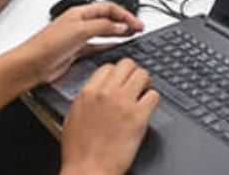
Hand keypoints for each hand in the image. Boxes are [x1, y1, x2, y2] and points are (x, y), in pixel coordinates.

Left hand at [17, 2, 143, 84]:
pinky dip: (109, 45)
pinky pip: (98, 45)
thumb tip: (121, 26)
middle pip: (107, 18)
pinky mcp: (76, 51)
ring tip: (132, 34)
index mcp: (80, 12)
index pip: (108, 7)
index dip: (125, 14)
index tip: (136, 23)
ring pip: (104, 31)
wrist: (31, 65)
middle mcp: (79, 23)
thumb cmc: (47, 45)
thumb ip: (103, 27)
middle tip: (138, 27)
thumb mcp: (80, 31)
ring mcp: (78, 37)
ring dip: (118, 32)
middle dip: (124, 21)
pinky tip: (116, 46)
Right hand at [61, 58, 158, 174]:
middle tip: (136, 85)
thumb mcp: (74, 116)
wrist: (89, 170)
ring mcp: (123, 103)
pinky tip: (147, 109)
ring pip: (143, 74)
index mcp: (88, 92)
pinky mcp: (139, 116)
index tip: (121, 81)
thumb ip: (87, 98)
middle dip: (133, 73)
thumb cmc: (79, 151)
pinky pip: (154, 95)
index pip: (109, 66)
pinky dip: (153, 100)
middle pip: (128, 64)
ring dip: (146, 84)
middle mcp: (107, 93)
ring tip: (143, 95)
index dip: (117, 74)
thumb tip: (97, 90)